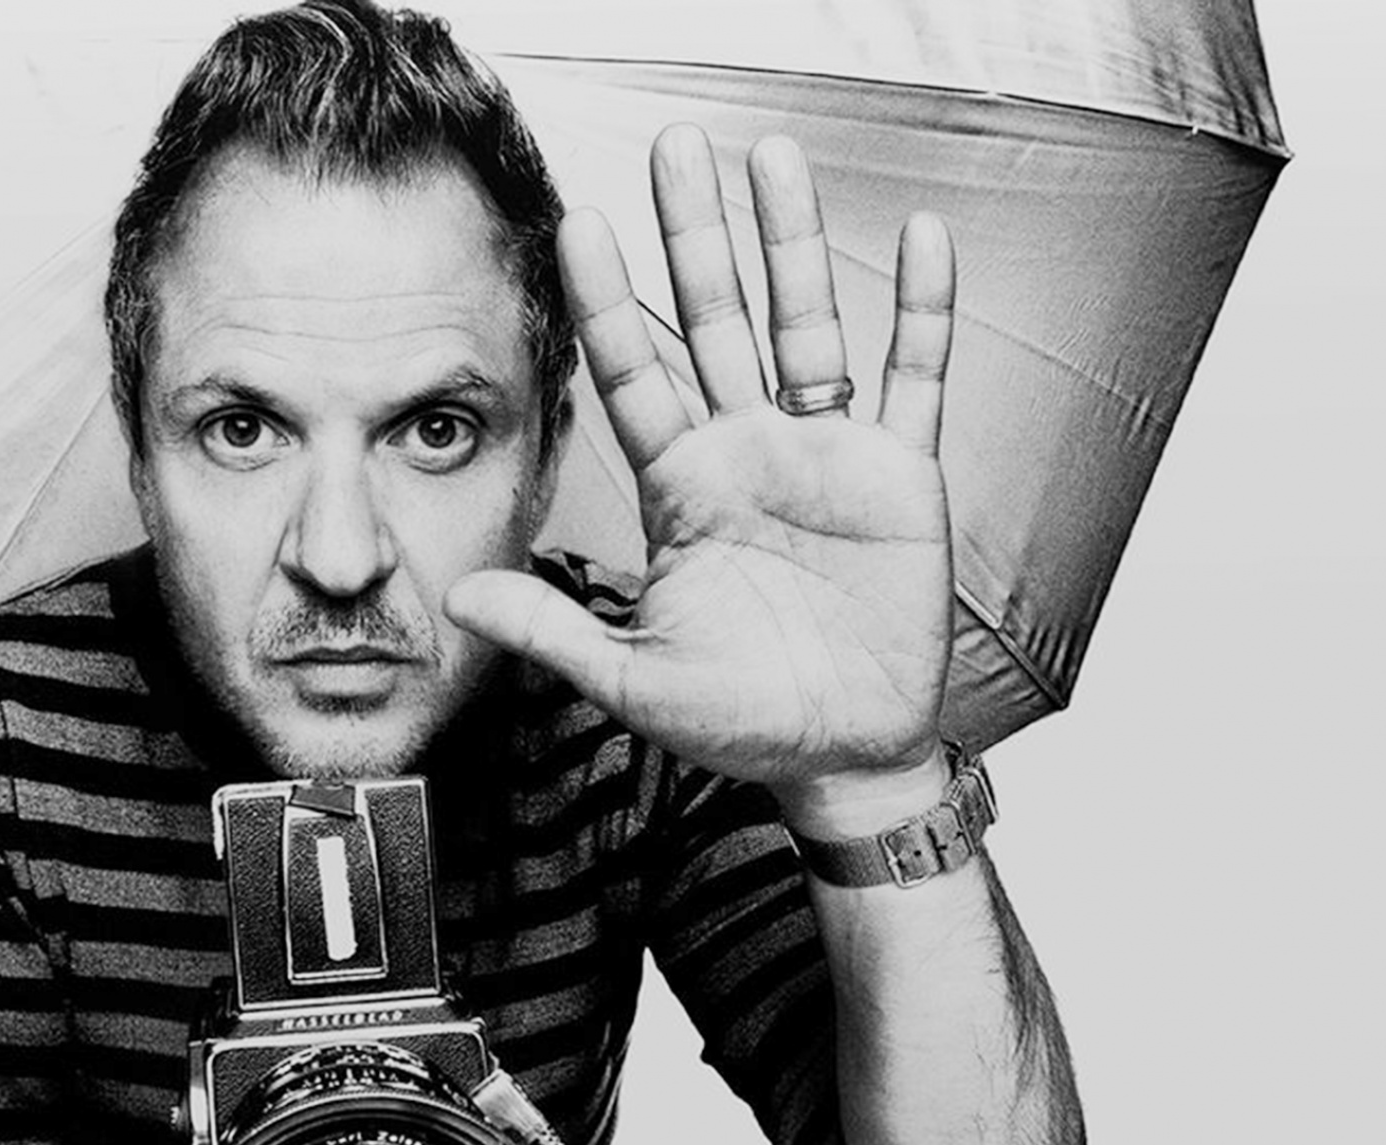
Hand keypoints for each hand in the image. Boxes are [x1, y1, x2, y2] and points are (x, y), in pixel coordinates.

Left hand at [449, 126, 956, 800]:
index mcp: (682, 489)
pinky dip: (922, 310)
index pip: (634, 373)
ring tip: (773, 157)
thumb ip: (554, 632)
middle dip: (695, 236)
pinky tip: (923, 238)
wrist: (844, 754)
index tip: (579, 225)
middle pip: (715, 319)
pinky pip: (915, 377)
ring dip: (793, 242)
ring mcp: (826, 455)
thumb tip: (462, 596)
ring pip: (806, 323)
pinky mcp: (903, 474)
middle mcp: (747, 453)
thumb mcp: (635, 680)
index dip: (608, 302)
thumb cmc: (741, 721)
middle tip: (674, 149)